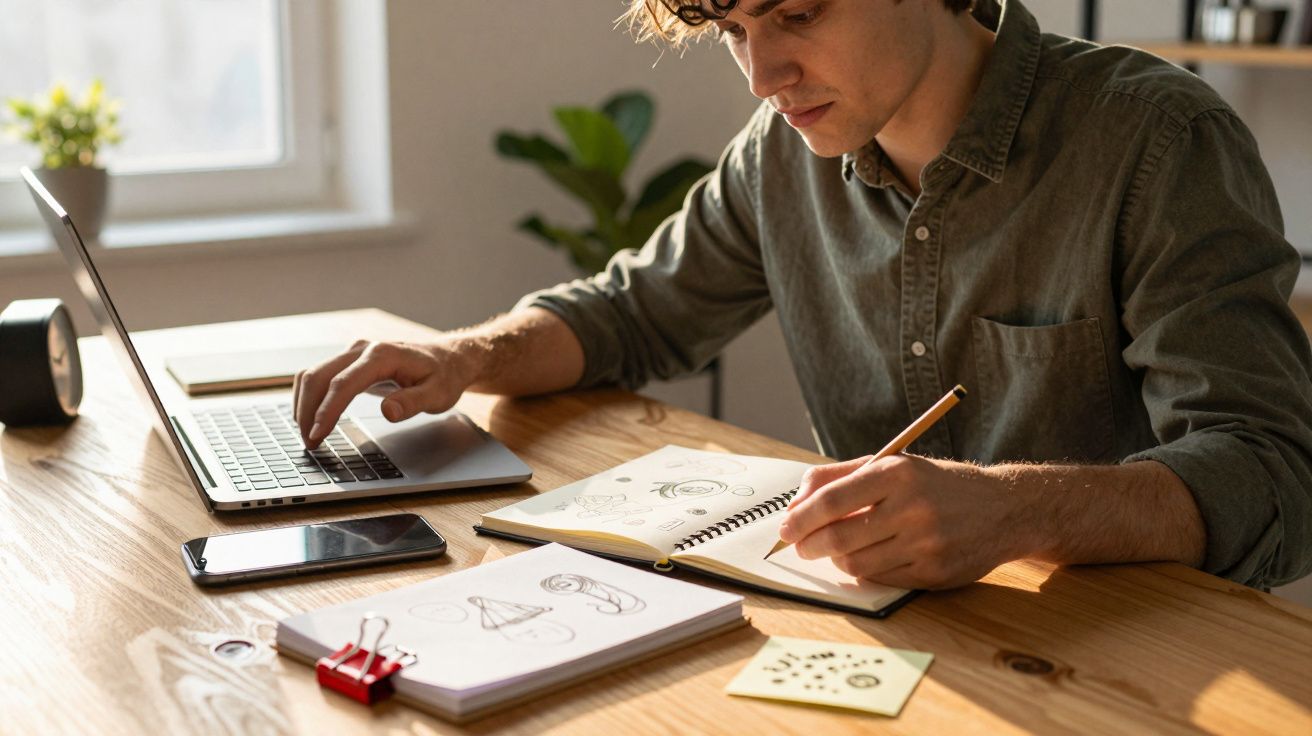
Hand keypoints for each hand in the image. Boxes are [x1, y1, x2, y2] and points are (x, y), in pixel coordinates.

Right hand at [292, 339, 478, 447]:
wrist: (447, 358)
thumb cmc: (443, 376)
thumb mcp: (438, 394)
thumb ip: (413, 402)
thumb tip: (388, 412)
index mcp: (382, 355)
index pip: (344, 383)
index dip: (327, 410)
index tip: (317, 434)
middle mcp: (362, 349)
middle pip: (319, 376)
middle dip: (308, 411)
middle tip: (309, 443)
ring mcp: (353, 353)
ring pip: (313, 374)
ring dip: (304, 404)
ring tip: (309, 435)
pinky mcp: (349, 361)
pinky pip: (319, 375)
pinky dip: (310, 397)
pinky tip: (312, 417)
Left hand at [778, 454, 1028, 588]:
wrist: (1004, 509)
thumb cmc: (936, 484)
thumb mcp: (893, 464)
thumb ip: (840, 476)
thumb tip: (796, 502)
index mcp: (897, 473)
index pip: (832, 500)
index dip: (800, 518)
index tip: (785, 527)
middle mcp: (912, 507)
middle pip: (838, 536)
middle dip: (809, 545)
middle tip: (800, 547)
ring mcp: (926, 543)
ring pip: (857, 564)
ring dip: (837, 560)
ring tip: (837, 550)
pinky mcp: (935, 573)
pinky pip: (882, 579)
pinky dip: (866, 571)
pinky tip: (869, 558)